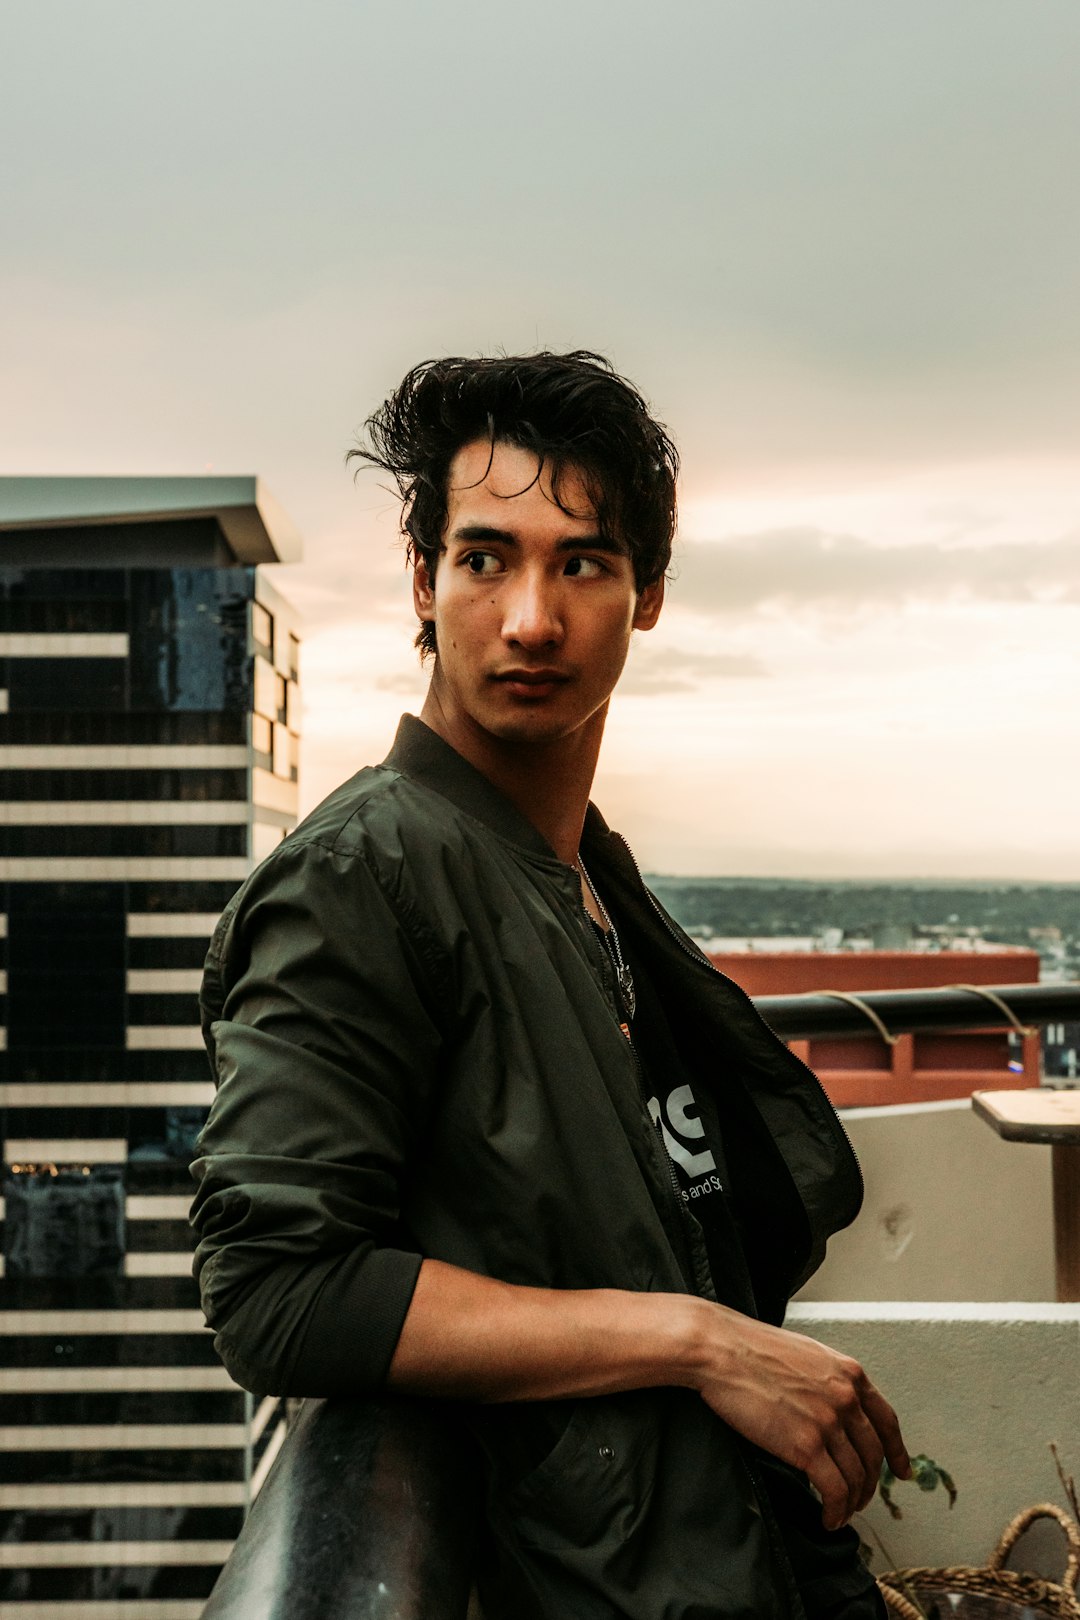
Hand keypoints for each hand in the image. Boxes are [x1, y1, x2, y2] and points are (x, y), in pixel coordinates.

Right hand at [694, 1307, 910, 1530]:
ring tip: (840, 1512)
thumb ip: (827, 1379)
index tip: (900, 1470)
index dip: (897, 1451)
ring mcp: (828, 1422)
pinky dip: (835, 1511)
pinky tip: (827, 1517)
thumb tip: (830, 1405)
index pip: (887, 1420)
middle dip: (869, 1484)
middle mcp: (846, 1397)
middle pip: (873, 1455)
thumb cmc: (749, 1347)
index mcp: (848, 1372)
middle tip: (861, 1497)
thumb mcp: (805, 1354)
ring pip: (855, 1477)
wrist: (720, 1349)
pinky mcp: (806, 1446)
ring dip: (851, 1502)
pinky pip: (834, 1491)